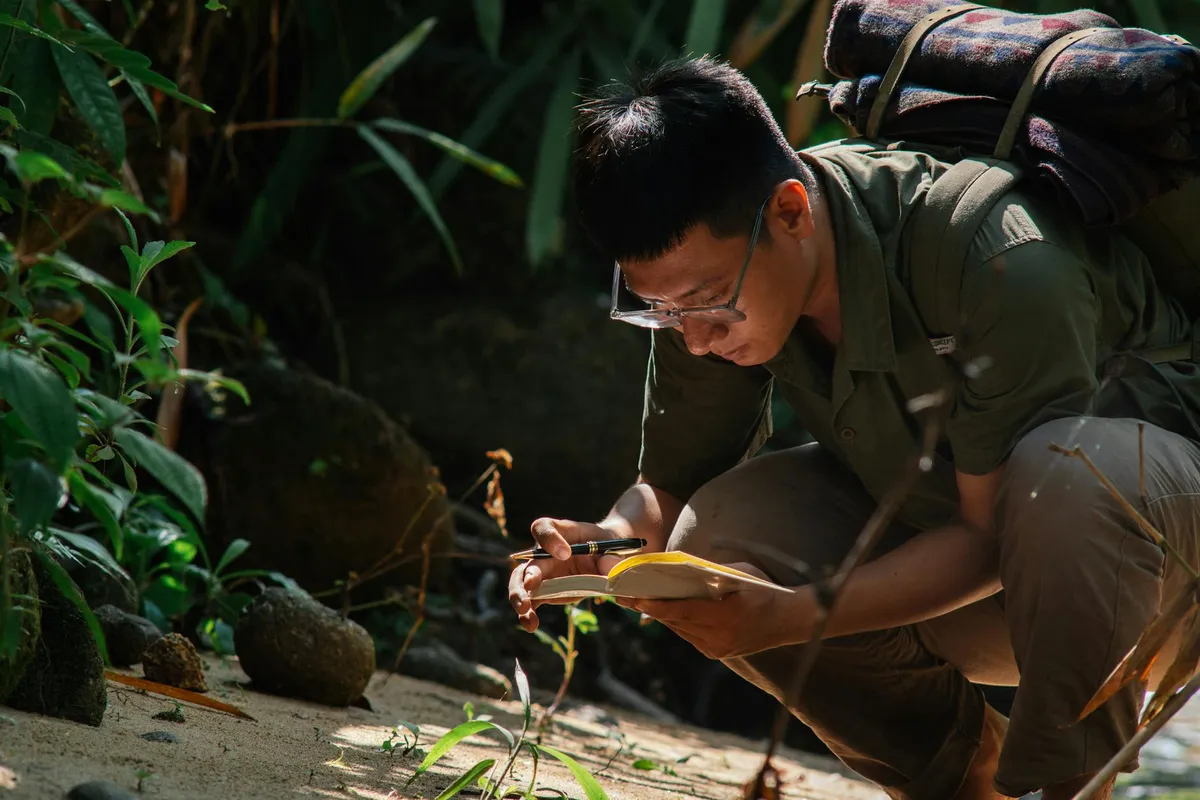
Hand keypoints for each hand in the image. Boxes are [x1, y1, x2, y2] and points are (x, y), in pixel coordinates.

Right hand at [508, 517, 626, 632]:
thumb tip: (611, 574)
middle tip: (531, 585)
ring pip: (521, 582)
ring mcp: (543, 573)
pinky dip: (528, 614)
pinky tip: (531, 625)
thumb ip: (610, 558)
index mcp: (560, 532)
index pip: (544, 528)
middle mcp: (545, 552)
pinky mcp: (545, 592)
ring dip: (519, 596)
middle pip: (527, 560)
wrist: (605, 556)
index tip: (565, 553)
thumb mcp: (611, 547)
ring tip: (525, 611)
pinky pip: (531, 601)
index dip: (549, 539)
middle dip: (527, 574)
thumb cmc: (605, 545)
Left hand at [622, 562, 808, 659]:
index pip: (681, 611)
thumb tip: (675, 570)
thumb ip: (708, 574)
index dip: (655, 605)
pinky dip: (678, 622)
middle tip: (623, 595)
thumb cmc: (764, 589)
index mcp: (724, 617)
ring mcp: (718, 649)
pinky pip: (690, 636)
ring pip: (680, 630)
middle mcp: (719, 638)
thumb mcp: (737, 574)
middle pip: (675, 622)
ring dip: (661, 615)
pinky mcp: (718, 654)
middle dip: (650, 608)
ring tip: (636, 600)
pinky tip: (663, 611)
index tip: (633, 598)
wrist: (790, 620)